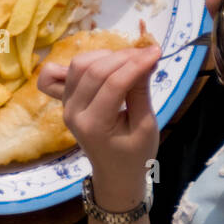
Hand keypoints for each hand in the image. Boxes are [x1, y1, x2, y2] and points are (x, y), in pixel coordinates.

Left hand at [38, 44, 161, 208]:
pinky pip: (68, 72)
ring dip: (106, 56)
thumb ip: (141, 92)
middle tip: (148, 54)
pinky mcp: (65, 100)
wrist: (115, 173)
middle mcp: (73, 113)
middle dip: (123, 57)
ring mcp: (65, 105)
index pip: (113, 85)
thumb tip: (145, 58)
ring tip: (131, 59)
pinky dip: (87, 62)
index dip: (136, 64)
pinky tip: (105, 63)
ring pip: (78, 66)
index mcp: (94, 125)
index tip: (157, 51)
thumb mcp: (146, 126)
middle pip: (93, 71)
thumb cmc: (135, 154)